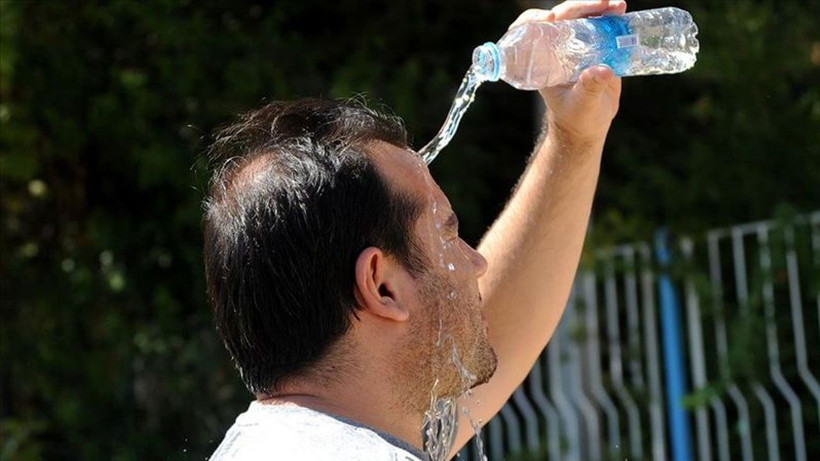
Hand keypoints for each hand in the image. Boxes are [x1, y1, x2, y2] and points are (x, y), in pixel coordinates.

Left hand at [511, 0, 627, 143]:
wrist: (589, 127)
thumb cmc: (577, 119)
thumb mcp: (582, 105)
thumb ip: (590, 89)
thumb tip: (601, 70)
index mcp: (544, 61)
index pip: (532, 32)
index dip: (535, 20)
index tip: (549, 18)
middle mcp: (559, 49)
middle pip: (562, 17)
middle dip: (579, 6)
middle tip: (601, 5)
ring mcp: (578, 47)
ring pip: (584, 18)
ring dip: (599, 8)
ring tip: (617, 6)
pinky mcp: (597, 48)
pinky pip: (602, 27)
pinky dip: (612, 17)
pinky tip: (622, 11)